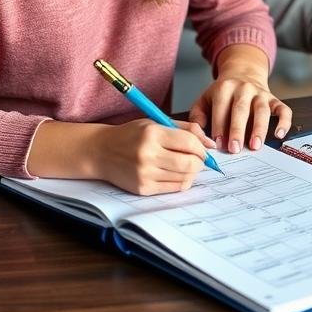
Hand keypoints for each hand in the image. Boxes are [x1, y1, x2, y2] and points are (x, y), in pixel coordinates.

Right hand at [93, 119, 213, 195]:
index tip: (203, 150)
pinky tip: (175, 174)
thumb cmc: (131, 135)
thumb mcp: (156, 123)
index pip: (189, 143)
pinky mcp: (142, 188)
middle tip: (198, 159)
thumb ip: (186, 130)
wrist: (101, 151)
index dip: (202, 148)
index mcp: (152, 134)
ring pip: (184, 178)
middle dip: (200, 162)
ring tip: (185, 165)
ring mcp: (144, 174)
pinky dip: (180, 182)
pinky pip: (173, 188)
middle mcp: (148, 154)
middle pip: (190, 163)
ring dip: (191, 173)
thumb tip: (211, 144)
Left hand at [189, 45, 291, 152]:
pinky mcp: (274, 99)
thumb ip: (198, 117)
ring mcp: (261, 93)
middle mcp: (244, 88)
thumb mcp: (205, 100)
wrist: (243, 73)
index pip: (221, 108)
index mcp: (224, 88)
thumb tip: (200, 137)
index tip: (218, 144)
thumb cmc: (222, 94)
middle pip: (241, 109)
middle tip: (235, 149)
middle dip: (238, 130)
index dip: (219, 127)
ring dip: (259, 129)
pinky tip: (279, 134)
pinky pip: (283, 109)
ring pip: (262, 110)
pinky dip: (284, 122)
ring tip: (255, 146)